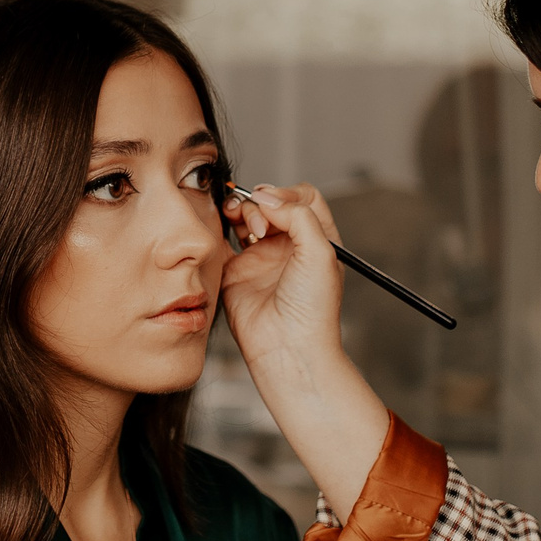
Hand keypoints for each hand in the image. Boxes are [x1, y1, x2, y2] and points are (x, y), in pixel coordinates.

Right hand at [219, 182, 346, 370]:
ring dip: (240, 211)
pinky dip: (219, 229)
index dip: (286, 194)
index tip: (274, 204)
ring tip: (242, 224)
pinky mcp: (236, 271)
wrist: (288, 346)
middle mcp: (288, 246)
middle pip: (270, 204)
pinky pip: (223, 241)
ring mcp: (260, 258)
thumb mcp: (321, 252)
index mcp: (315, 240)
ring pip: (245, 217)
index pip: (301, 198)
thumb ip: (299, 215)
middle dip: (260, 204)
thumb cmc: (313, 309)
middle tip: (259, 223)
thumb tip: (268, 199)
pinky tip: (223, 228)